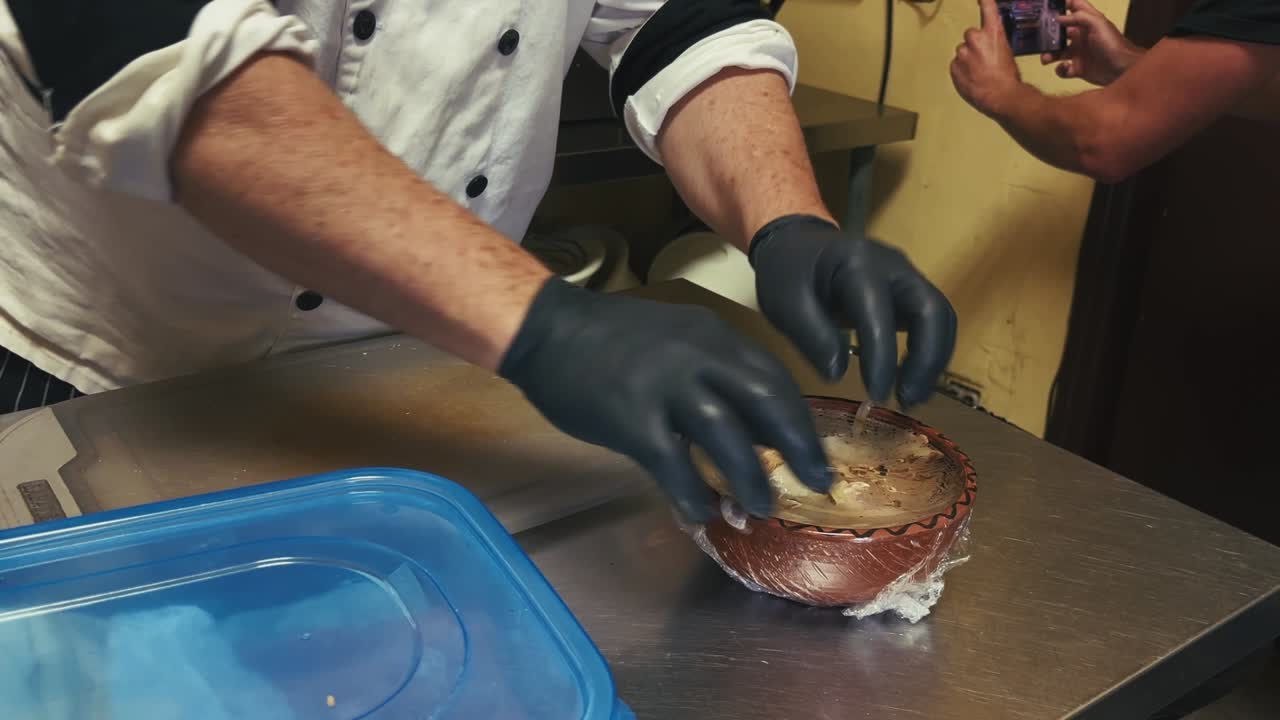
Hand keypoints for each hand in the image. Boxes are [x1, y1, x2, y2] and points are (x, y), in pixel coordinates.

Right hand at [500, 278, 831, 521]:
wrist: (548, 330)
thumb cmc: (613, 341)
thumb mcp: (677, 339)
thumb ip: (714, 374)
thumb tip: (753, 430)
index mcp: (713, 337)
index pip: (773, 378)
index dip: (801, 421)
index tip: (816, 454)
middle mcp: (697, 357)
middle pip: (764, 401)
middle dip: (796, 446)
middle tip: (815, 482)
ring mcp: (664, 386)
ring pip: (725, 435)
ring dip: (748, 477)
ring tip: (760, 510)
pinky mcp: (631, 418)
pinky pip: (673, 463)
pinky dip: (691, 492)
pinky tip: (701, 514)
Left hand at [749, 216, 956, 408]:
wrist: (798, 244)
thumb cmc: (789, 272)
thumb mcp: (784, 302)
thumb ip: (811, 335)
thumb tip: (838, 374)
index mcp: (857, 263)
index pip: (879, 311)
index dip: (882, 356)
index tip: (875, 393)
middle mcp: (893, 265)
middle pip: (931, 309)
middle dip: (926, 359)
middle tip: (907, 399)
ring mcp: (907, 276)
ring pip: (940, 316)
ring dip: (933, 360)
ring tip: (911, 397)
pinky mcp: (909, 291)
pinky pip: (932, 321)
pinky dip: (929, 352)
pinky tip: (910, 381)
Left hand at [951, 0, 1023, 116]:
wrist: (1000, 96)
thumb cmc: (1008, 77)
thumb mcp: (1006, 51)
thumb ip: (994, 42)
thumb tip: (988, 44)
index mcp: (993, 32)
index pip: (987, 8)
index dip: (983, 1)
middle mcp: (975, 38)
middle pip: (970, 34)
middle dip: (975, 44)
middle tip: (984, 58)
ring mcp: (962, 53)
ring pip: (962, 51)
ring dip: (968, 58)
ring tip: (979, 72)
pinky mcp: (954, 67)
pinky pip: (956, 65)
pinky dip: (962, 70)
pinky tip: (972, 78)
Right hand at [1041, 0, 1142, 85]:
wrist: (1121, 70)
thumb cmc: (1112, 44)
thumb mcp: (1097, 24)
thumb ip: (1078, 17)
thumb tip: (1058, 18)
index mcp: (1087, 22)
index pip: (1074, 6)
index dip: (1062, 4)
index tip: (1047, 6)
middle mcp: (1081, 35)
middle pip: (1060, 31)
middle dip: (1048, 34)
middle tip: (1038, 37)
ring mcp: (1078, 52)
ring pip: (1057, 51)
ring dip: (1049, 54)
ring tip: (1045, 59)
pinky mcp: (1077, 68)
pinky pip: (1062, 68)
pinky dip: (1060, 69)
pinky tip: (1066, 68)